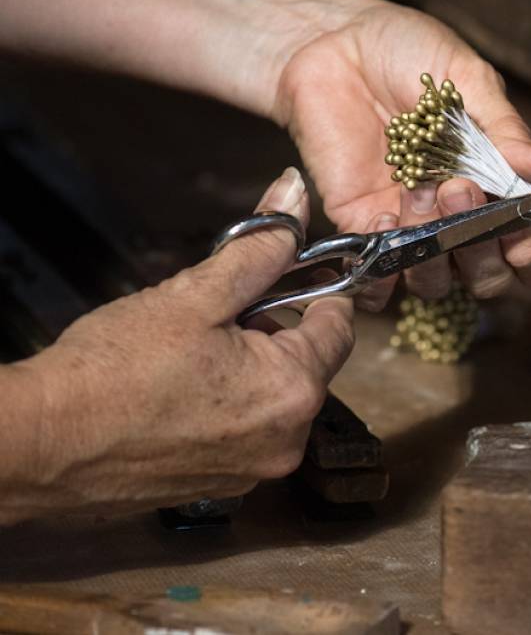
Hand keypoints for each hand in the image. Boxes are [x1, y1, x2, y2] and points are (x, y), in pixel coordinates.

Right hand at [1, 169, 352, 520]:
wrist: (39, 444)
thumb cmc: (112, 370)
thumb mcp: (194, 295)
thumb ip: (259, 248)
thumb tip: (295, 196)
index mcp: (295, 390)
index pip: (339, 326)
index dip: (317, 290)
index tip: (289, 271)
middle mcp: (288, 439)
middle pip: (307, 363)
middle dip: (273, 328)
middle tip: (217, 310)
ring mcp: (254, 470)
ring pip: (274, 396)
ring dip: (248, 366)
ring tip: (190, 350)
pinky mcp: (220, 485)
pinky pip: (244, 430)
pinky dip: (226, 404)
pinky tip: (179, 388)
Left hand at [273, 1, 530, 307]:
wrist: (336, 39)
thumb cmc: (409, 51)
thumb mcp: (469, 81)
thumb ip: (506, 132)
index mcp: (498, 185)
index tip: (527, 236)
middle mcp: (459, 216)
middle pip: (489, 278)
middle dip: (482, 247)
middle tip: (462, 187)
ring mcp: (411, 225)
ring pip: (436, 283)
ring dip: (436, 249)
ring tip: (422, 190)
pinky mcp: (361, 224)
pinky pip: (379, 272)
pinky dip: (388, 261)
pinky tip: (386, 215)